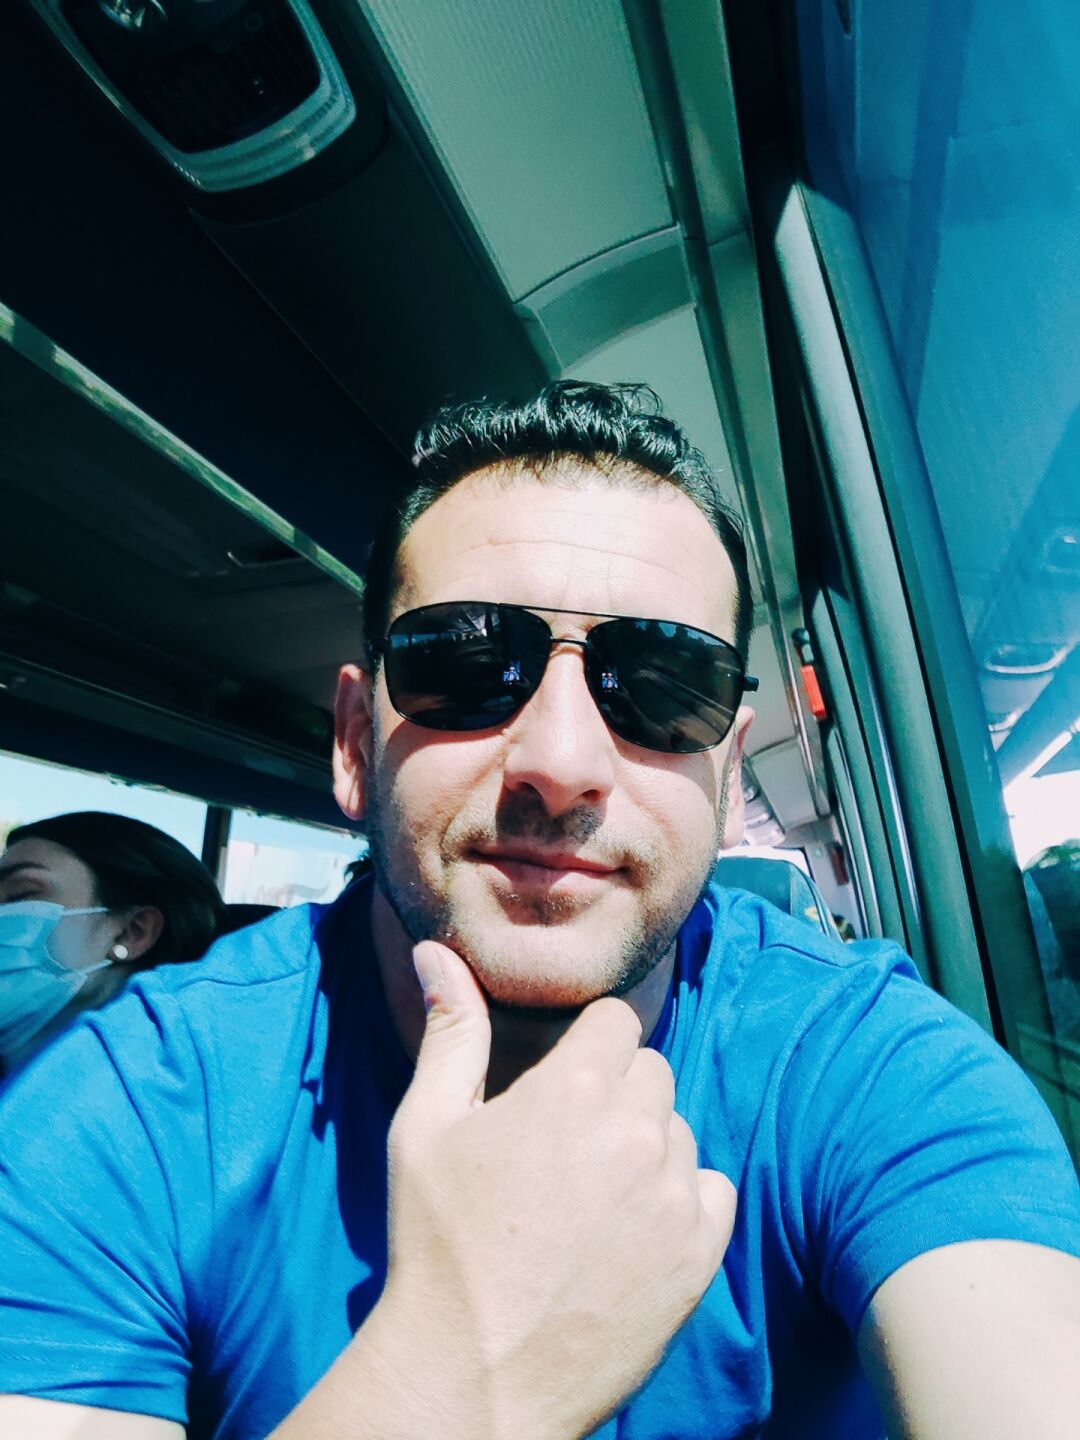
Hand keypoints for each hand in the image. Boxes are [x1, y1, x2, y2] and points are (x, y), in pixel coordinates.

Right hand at [374, 940, 736, 1439]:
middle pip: (650, 1071)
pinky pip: (712, 1190)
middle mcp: (636, 1132)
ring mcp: (673, 1196)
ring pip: (678, 1131)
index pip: (616, 1021)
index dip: (586, 1046)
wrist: (474, 1373)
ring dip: (645, 1147)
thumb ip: (450, 1031)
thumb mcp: (426, 1127)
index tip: (561, 1083)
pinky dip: (681, 1201)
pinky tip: (632, 1229)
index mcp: (573, 1089)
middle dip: (615, 1092)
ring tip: (591, 1195)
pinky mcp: (698, 1256)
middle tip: (566, 1144)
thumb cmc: (439, 1245)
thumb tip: (435, 949)